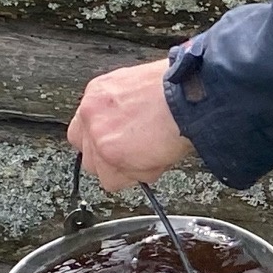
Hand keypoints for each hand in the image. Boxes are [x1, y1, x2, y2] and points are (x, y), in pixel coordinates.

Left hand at [69, 59, 197, 191]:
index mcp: (98, 92)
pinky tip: (154, 159)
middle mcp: (90, 111)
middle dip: (109, 160)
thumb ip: (123, 113)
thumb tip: (128, 134)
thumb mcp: (141, 91)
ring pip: (100, 170)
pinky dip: (135, 177)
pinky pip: (114, 181)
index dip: (101, 142)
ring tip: (151, 154)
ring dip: (124, 170)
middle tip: (136, 155)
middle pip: (87, 153)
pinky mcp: (109, 153)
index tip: (116, 146)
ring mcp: (96, 134)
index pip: (83, 127)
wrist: (189, 96)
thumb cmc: (178, 92)